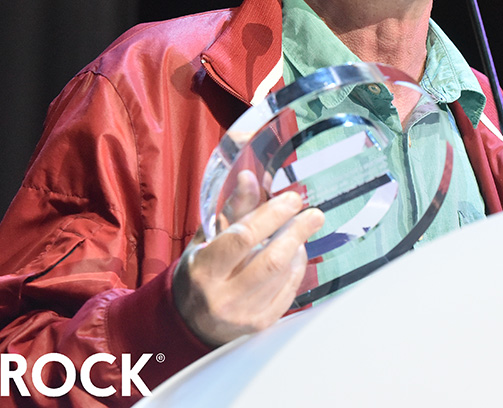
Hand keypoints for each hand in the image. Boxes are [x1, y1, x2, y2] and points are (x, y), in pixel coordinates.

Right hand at [173, 170, 324, 345]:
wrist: (189, 321)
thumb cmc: (199, 273)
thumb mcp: (206, 239)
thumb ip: (231, 210)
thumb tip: (249, 177)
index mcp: (204, 269)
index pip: (243, 237)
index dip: (271, 215)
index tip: (291, 200)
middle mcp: (223, 296)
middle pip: (271, 260)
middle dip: (296, 232)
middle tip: (313, 214)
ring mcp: (243, 314)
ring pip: (282, 275)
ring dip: (297, 248)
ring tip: (301, 231)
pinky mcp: (260, 324)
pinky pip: (288, 292)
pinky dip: (296, 269)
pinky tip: (296, 254)